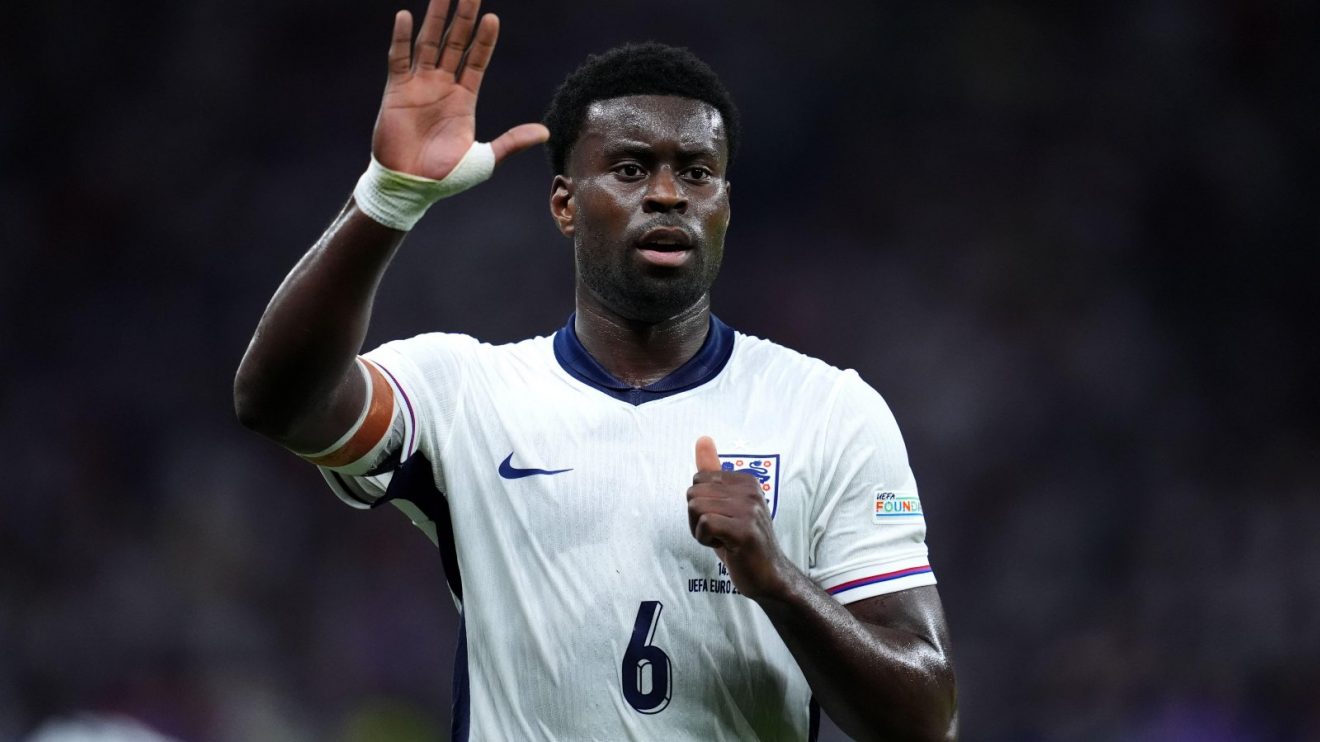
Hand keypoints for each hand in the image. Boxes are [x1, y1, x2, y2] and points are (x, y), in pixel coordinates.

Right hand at [372, 0, 548, 177]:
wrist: (411, 187)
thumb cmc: (446, 177)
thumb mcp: (485, 159)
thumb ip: (512, 141)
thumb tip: (545, 132)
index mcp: (464, 99)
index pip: (476, 61)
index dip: (485, 40)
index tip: (493, 18)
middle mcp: (442, 86)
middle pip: (455, 43)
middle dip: (463, 18)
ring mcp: (419, 85)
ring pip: (428, 43)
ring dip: (435, 18)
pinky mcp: (397, 90)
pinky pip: (399, 58)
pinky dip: (402, 38)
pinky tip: (407, 16)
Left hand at [687, 436, 794, 599]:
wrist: (769, 576)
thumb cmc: (742, 541)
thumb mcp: (726, 504)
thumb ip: (713, 473)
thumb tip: (702, 438)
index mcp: (746, 480)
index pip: (698, 480)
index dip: (701, 504)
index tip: (721, 520)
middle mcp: (750, 490)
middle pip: (693, 493)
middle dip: (697, 518)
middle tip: (720, 532)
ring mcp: (749, 509)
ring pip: (696, 507)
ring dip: (700, 530)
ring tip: (723, 539)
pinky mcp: (744, 530)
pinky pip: (704, 523)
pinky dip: (705, 539)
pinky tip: (724, 546)